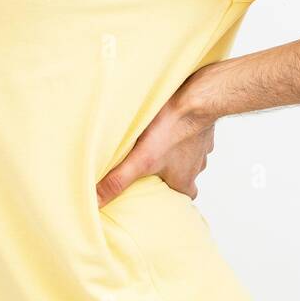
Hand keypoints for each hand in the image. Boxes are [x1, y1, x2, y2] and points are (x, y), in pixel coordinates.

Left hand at [96, 76, 218, 208]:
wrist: (197, 99)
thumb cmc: (172, 129)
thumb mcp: (140, 160)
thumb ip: (117, 180)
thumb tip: (95, 201)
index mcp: (184, 179)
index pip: (184, 198)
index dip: (172, 198)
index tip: (160, 195)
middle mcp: (197, 165)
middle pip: (188, 177)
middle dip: (174, 174)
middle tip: (158, 169)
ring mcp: (202, 145)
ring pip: (191, 155)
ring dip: (178, 152)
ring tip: (160, 144)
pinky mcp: (204, 126)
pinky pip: (195, 133)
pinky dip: (184, 131)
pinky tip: (171, 123)